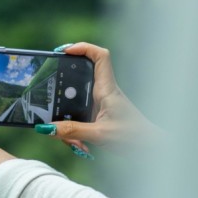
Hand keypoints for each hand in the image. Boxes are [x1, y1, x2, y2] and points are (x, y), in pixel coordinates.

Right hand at [42, 43, 160, 154]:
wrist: (150, 149)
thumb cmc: (134, 138)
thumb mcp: (99, 135)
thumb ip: (73, 131)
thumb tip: (47, 128)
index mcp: (107, 89)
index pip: (100, 56)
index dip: (82, 47)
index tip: (64, 51)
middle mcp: (104, 93)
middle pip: (79, 78)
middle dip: (63, 87)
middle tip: (50, 94)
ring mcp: (101, 104)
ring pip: (76, 102)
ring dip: (68, 118)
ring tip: (71, 139)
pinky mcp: (100, 116)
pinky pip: (80, 117)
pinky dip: (75, 130)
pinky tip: (79, 145)